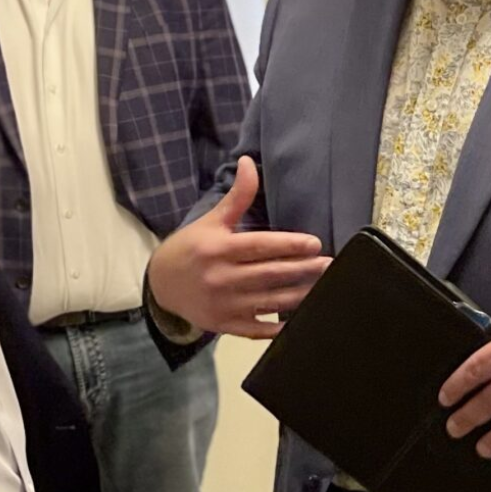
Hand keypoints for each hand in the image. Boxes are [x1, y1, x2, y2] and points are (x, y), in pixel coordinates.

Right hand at [148, 157, 330, 339]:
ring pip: (269, 301)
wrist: (161, 286)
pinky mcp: (225, 325)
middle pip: (269, 274)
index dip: (288, 245)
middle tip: (329, 264)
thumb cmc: (191, 248)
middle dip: (302, 269)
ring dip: (300, 296)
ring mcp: (224, 305)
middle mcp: (221, 278)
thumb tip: (249, 162)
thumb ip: (236, 196)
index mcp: (218, 249)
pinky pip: (257, 329)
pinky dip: (279, 328)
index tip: (315, 243)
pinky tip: (303, 320)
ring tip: (325, 287)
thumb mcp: (211, 220)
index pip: (259, 246)